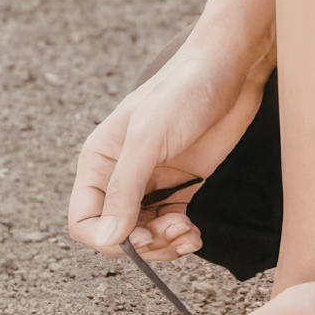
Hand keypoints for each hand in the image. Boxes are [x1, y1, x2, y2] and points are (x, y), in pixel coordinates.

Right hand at [66, 44, 266, 260]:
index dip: (106, 238)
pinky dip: (181, 238)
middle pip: (116, 234)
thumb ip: (125, 188)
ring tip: (189, 233)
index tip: (138, 239)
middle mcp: (120, 176)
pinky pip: (170, 227)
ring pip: (144, 235)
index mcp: (99, 161)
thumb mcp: (148, 137)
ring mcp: (152, 183)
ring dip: (165, 244)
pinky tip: (195, 233)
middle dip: (144, 243)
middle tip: (173, 231)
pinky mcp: (181, 187)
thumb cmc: (183, 91)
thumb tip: (110, 237)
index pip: (84, 220)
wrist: (229, 70)